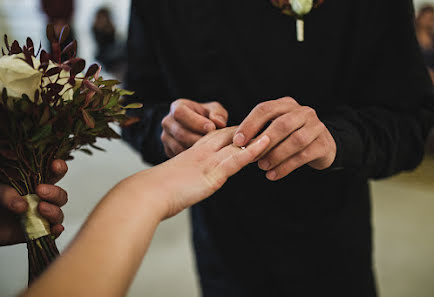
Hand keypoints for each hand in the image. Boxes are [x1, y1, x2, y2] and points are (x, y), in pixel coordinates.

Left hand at [0, 160, 67, 245]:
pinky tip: (54, 228)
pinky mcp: (38, 231)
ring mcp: (41, 216)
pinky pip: (53, 232)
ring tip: (40, 209)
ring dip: (54, 211)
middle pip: (60, 195)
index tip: (56, 165)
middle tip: (40, 190)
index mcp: (35, 184)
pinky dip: (56, 231)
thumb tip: (22, 205)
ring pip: (58, 213)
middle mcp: (41, 199)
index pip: (53, 173)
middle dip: (55, 192)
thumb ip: (7, 194)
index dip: (59, 168)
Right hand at [128, 127, 269, 218]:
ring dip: (256, 137)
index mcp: (192, 153)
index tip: (247, 130)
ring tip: (275, 129)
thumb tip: (186, 185)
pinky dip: (252, 151)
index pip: (216, 137)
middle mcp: (201, 153)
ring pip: (236, 144)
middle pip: (229, 135)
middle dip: (247, 131)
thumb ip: (184, 178)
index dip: (233, 133)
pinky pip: (235, 159)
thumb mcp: (173, 181)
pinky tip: (265, 144)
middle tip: (267, 124)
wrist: (146, 194)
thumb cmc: (155, 191)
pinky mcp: (211, 174)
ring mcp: (207, 162)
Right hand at [161, 99, 227, 157]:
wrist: (198, 128)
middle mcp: (168, 121)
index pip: (180, 113)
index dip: (195, 121)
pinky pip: (178, 156)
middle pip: (180, 133)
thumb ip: (218, 113)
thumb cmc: (207, 117)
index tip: (211, 128)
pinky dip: (191, 158)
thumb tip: (219, 122)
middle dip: (198, 139)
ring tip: (210, 149)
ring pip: (178, 147)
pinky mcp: (168, 150)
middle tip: (213, 142)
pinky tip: (203, 156)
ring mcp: (166, 137)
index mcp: (177, 106)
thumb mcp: (214, 110)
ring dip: (195, 150)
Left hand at [233, 97, 336, 180]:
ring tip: (262, 167)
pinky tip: (273, 175)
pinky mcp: (323, 144)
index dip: (249, 125)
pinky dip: (285, 167)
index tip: (238, 141)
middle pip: (282, 124)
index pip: (265, 109)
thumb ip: (259, 132)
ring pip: (295, 140)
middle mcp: (303, 112)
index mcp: (286, 104)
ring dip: (275, 155)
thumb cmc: (290, 137)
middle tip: (250, 157)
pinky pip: (303, 156)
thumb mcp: (275, 129)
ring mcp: (316, 127)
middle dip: (263, 142)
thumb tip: (237, 144)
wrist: (322, 146)